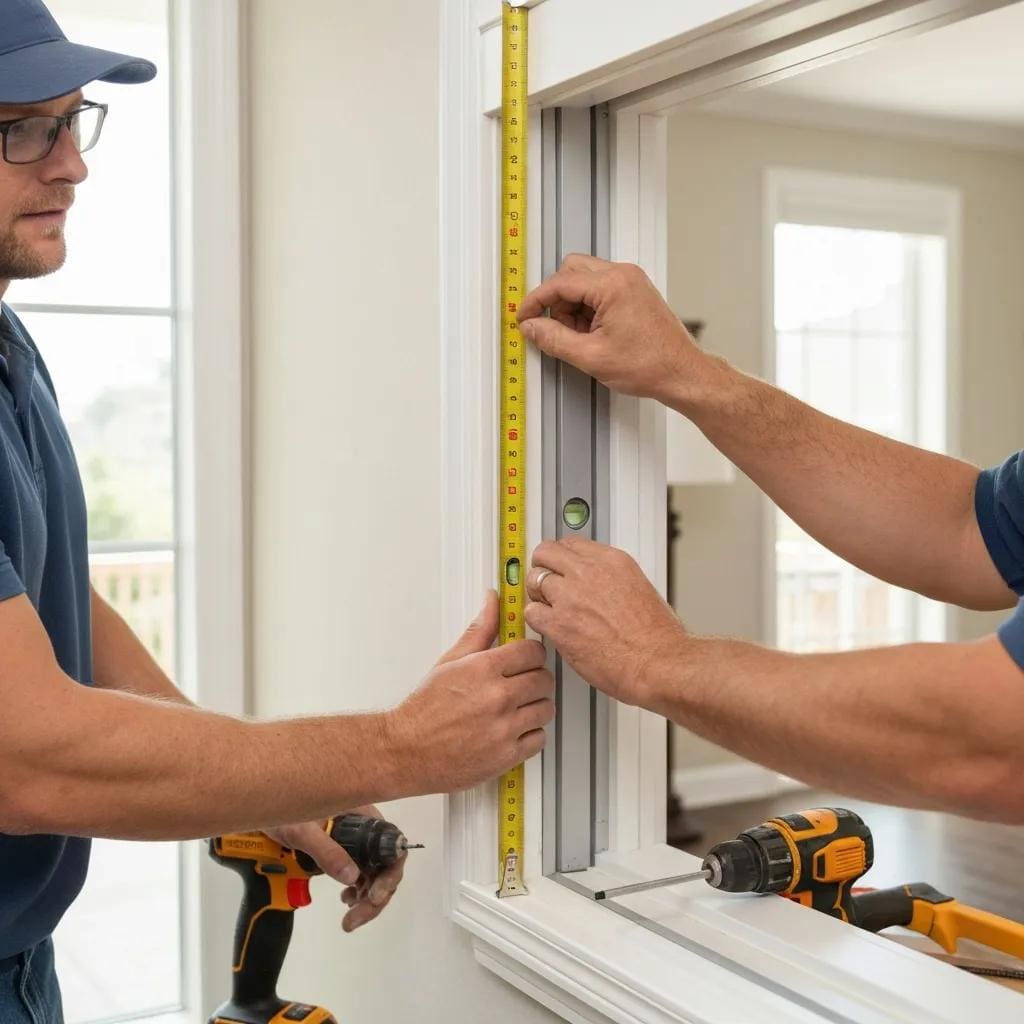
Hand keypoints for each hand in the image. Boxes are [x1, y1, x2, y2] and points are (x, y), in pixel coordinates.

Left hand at [264, 806, 405, 932]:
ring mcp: (357, 841)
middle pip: (385, 866)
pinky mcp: (346, 850)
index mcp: (364, 815)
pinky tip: (346, 900)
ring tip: (350, 918)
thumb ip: (327, 852)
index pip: (392, 846)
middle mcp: (366, 828)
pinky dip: (359, 892)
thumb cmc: (284, 811)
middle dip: (376, 896)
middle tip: (354, 919)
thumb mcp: (303, 831)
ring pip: (375, 874)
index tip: (375, 896)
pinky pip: (362, 874)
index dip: (390, 873)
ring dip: (367, 900)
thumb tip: (353, 877)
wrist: (266, 806)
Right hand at [385, 592, 554, 793]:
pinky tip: (514, 729)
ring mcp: (503, 728)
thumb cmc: (425, 709)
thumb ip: (480, 629)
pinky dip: (531, 735)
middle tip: (521, 683)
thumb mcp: (450, 661)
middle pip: (543, 679)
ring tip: (517, 707)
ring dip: (535, 707)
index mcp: (484, 669)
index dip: (531, 654)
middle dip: (535, 679)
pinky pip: (539, 739)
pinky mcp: (506, 755)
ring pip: (546, 709)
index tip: (526, 659)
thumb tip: (492, 601)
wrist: (407, 750)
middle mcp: (497, 697)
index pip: (533, 652)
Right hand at [517, 254, 721, 406]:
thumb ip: (554, 339)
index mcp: (613, 286)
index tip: (524, 317)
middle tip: (555, 328)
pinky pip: (599, 288)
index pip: (560, 283)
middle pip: (570, 271)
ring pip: (584, 279)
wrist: (682, 373)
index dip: (536, 301)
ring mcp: (631, 281)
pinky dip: (588, 307)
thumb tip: (532, 327)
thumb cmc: (650, 365)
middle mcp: (623, 275)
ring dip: (572, 304)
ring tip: (580, 336)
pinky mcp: (634, 291)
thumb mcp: (591, 357)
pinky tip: (592, 333)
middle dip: (556, 300)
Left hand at [524, 537, 685, 707]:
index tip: (561, 566)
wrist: (658, 662)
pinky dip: (536, 620)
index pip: (572, 543)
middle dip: (542, 566)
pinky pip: (531, 612)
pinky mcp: (559, 623)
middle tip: (544, 582)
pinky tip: (548, 628)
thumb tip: (600, 585)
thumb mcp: (641, 588)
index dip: (562, 557)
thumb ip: (613, 580)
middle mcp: (588, 573)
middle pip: (546, 552)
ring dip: (538, 595)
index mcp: (612, 561)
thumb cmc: (658, 637)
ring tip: (547, 608)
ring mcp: (571, 596)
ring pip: (534, 579)